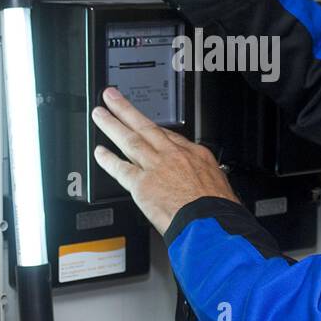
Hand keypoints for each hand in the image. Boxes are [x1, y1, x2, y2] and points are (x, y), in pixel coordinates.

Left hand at [91, 86, 238, 235]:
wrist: (211, 223)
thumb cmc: (219, 211)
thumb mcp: (220, 186)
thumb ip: (205, 182)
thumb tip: (203, 190)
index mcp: (196, 155)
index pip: (170, 136)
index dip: (153, 129)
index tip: (143, 123)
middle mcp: (174, 156)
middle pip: (146, 127)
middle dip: (126, 110)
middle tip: (112, 97)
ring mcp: (156, 168)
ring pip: (130, 140)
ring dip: (112, 125)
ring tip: (100, 114)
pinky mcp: (142, 184)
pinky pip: (121, 168)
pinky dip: (108, 160)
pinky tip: (99, 153)